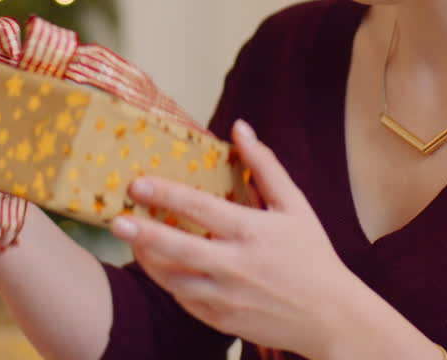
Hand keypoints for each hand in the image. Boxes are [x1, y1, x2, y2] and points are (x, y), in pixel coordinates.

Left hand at [109, 119, 360, 357]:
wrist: (329, 316)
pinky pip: (184, 300)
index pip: (201, 208)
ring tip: (130, 240)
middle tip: (116, 221)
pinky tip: (156, 265)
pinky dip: (167, 282)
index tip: (138, 184)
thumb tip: (240, 127)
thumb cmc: (312, 254)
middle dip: (144, 234)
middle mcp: (236, 265)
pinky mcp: (221, 320)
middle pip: (179, 249)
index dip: (167, 194)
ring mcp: (226, 297)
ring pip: (174, 279)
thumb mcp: (294, 206)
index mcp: (252, 232)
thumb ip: (264, 166)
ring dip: (148, 260)